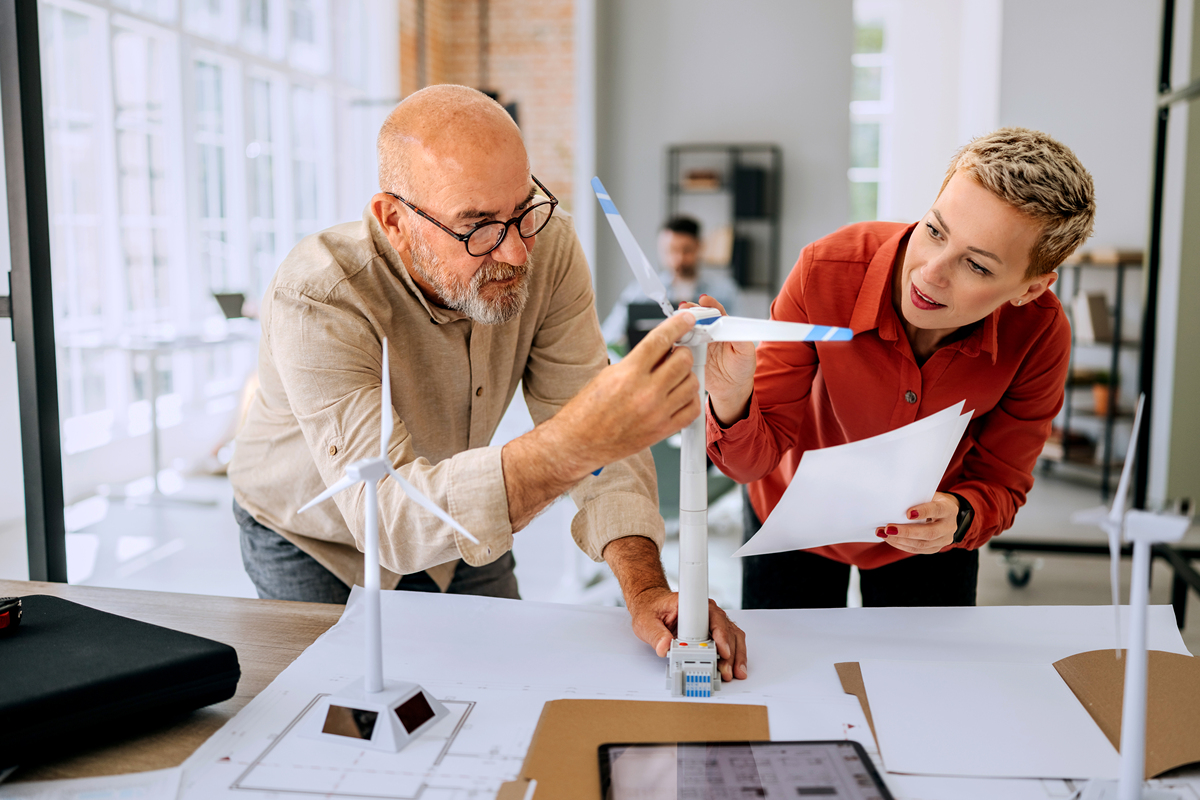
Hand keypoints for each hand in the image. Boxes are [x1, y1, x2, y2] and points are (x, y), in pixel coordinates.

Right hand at [555, 312, 700, 471]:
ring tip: (674, 377)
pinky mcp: (662, 431)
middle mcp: (645, 393)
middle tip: (676, 353)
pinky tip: (679, 396)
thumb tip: (663, 347)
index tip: (687, 320)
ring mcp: (656, 413)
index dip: (678, 325)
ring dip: (687, 376)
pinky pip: (692, 409)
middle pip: (683, 360)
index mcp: (628, 373)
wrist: (579, 441)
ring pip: (692, 383)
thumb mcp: (609, 374)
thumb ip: (639, 360)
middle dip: (682, 352)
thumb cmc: (588, 409)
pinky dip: (690, 399)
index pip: (660, 340)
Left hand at [627, 586, 748, 682]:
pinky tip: (733, 667)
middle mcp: (706, 611)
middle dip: (730, 652)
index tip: (722, 650)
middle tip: (726, 670)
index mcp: (692, 604)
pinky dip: (734, 655)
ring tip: (734, 672)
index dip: (720, 634)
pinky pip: (729, 640)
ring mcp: (711, 621)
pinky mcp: (712, 631)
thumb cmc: (651, 609)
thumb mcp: (646, 621)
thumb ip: (655, 635)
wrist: (651, 604)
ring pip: (732, 635)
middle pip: (727, 629)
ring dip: (736, 655)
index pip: (713, 617)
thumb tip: (665, 647)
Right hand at [679, 295, 754, 425]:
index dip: (710, 305)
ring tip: (676, 322)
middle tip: (685, 308)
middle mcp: (708, 334)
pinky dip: (674, 340)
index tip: (704, 300)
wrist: (731, 390)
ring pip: (686, 330)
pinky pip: (679, 346)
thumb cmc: (741, 369)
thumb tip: (731, 325)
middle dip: (690, 311)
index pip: (716, 312)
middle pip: (697, 318)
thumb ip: (740, 337)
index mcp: (723, 329)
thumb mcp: (746, 353)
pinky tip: (672, 338)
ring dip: (680, 325)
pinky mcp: (688, 356)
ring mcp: (696, 344)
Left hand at [875, 492, 960, 553]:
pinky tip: (891, 539)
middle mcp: (949, 526)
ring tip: (884, 534)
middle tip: (888, 529)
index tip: (908, 514)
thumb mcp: (929, 495)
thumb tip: (893, 501)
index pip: (937, 510)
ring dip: (900, 540)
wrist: (945, 513)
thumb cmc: (932, 501)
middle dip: (907, 532)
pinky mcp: (935, 548)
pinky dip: (902, 545)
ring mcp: (944, 539)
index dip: (923, 512)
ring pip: (922, 544)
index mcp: (949, 509)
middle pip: (929, 532)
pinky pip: (917, 549)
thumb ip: (916, 498)